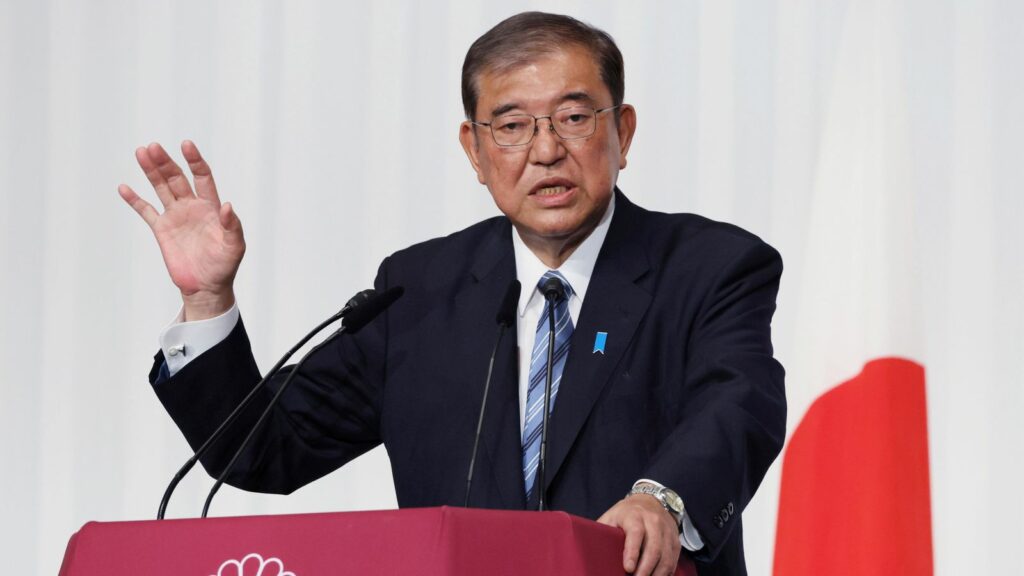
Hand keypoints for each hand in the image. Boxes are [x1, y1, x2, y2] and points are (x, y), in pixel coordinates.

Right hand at [118, 141, 244, 319]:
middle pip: (176, 178)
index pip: (202, 177)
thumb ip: (233, 225)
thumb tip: (229, 206)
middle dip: (165, 162)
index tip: (186, 145)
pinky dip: (135, 200)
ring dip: (151, 171)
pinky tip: (124, 187)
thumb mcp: (234, 246)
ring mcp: (175, 216)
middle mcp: (192, 207)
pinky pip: (146, 211)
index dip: (195, 161)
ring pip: (161, 188)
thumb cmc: (224, 266)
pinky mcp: (162, 230)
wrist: (206, 287)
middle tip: (153, 147)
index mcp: (211, 207)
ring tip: (141, 152)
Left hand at [597, 494, 681, 575]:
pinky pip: (673, 559)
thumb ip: (603, 532)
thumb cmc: (626, 513)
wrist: (651, 501)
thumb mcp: (611, 516)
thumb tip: (589, 550)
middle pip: (653, 548)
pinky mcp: (675, 540)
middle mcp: (653, 522)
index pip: (635, 534)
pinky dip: (665, 572)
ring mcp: (667, 530)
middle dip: (645, 569)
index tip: (627, 568)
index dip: (632, 552)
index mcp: (634, 515)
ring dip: (657, 574)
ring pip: (666, 556)